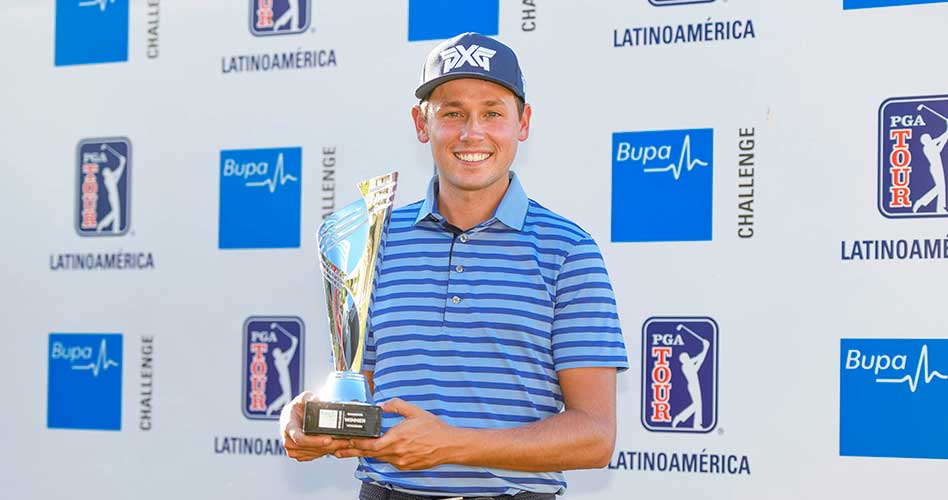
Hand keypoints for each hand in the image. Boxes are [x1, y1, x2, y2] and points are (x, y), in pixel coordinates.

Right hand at [280, 391, 353, 461]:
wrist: (293, 417)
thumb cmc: (297, 407)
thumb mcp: (302, 398)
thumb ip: (307, 397)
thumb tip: (315, 400)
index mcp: (288, 427)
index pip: (299, 438)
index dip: (314, 441)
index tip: (328, 439)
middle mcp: (288, 441)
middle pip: (309, 448)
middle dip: (328, 446)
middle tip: (344, 442)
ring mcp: (293, 449)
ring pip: (313, 453)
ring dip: (329, 450)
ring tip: (345, 443)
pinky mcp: (299, 454)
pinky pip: (314, 456)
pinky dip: (326, 452)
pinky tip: (337, 446)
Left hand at [335, 398, 458, 469]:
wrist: (449, 445)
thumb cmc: (435, 430)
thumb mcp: (415, 412)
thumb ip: (397, 405)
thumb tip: (384, 404)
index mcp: (397, 438)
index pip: (370, 444)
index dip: (356, 443)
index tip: (345, 440)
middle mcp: (397, 452)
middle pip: (369, 454)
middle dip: (353, 451)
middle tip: (338, 450)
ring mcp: (401, 461)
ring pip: (378, 458)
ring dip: (365, 454)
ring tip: (351, 451)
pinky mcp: (405, 466)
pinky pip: (388, 461)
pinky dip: (380, 456)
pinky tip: (375, 452)